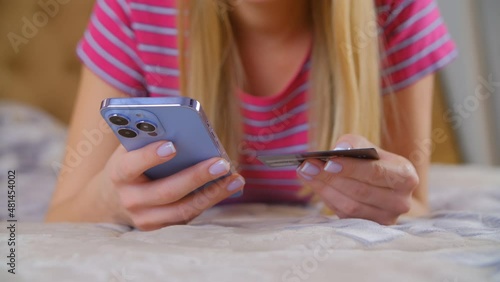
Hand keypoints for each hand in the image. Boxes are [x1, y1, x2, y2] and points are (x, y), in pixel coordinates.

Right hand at [99, 140, 244, 229]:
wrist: (115, 198)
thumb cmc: (132, 163)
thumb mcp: (132, 147)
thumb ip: (149, 137)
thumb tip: (183, 127)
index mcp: (119, 174)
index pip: (131, 166)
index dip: (149, 156)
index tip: (172, 146)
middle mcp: (131, 200)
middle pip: (166, 191)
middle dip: (196, 177)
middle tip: (221, 163)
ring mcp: (146, 218)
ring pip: (183, 209)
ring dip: (213, 193)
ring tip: (235, 178)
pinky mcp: (163, 228)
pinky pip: (190, 215)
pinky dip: (211, 200)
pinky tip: (229, 186)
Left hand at [296, 134, 418, 224]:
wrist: (383, 185)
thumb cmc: (373, 162)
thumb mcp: (368, 147)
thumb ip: (355, 144)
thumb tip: (339, 149)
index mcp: (405, 176)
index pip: (376, 172)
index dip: (351, 168)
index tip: (328, 162)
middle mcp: (400, 201)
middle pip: (360, 191)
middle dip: (330, 177)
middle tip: (307, 166)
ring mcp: (386, 218)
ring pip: (350, 205)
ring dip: (324, 188)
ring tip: (305, 172)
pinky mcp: (369, 227)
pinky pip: (344, 214)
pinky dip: (327, 197)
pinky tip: (314, 183)